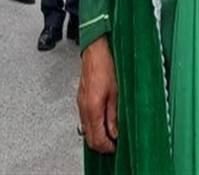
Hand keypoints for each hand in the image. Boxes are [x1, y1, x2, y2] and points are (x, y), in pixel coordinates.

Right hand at [78, 36, 118, 152]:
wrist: (95, 50)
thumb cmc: (107, 65)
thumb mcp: (117, 92)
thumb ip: (114, 115)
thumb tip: (115, 131)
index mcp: (92, 108)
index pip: (96, 138)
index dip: (107, 147)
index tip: (116, 147)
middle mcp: (84, 107)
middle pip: (89, 137)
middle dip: (102, 144)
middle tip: (114, 144)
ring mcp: (81, 103)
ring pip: (87, 129)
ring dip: (98, 134)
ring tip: (111, 133)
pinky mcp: (82, 98)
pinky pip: (86, 118)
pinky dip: (94, 124)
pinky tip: (104, 121)